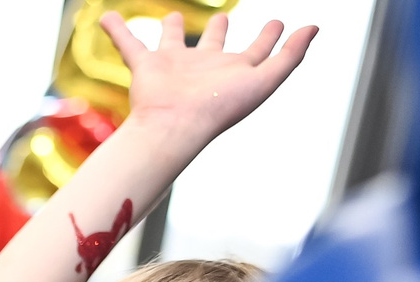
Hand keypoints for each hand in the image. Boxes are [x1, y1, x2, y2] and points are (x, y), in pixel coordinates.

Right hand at [103, 10, 315, 151]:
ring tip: (172, 17)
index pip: (257, 50)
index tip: (278, 22)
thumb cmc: (219, 109)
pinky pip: (128, 43)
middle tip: (222, 16)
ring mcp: (173, 66)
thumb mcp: (265, 79)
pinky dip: (116, 30)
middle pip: (214, 45)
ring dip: (171, 28)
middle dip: (218, 30)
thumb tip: (314, 27)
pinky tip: (106, 16)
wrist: (174, 126)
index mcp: (233, 71)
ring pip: (172, 41)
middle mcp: (204, 68)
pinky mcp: (146, 67)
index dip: (271, 36)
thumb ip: (290, 55)